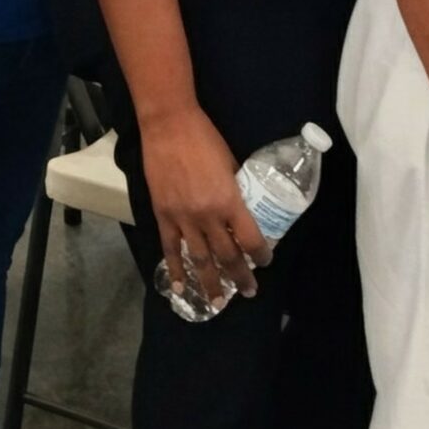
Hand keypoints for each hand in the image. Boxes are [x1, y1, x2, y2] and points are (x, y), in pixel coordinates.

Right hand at [140, 106, 270, 305]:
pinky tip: (180, 286)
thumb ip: (235, 191)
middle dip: (240, 277)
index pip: (251, 239)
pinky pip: (170, 248)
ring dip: (210, 282)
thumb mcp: (231, 165)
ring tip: (218, 302)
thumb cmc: (205, 139)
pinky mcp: (163, 215)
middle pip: (228, 256)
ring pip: (200, 259)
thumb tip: (239, 210)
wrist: (169, 127)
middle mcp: (208, 216)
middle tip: (249, 292)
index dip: (261, 255)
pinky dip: (175, 269)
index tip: (265, 262)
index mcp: (230, 201)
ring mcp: (183, 218)